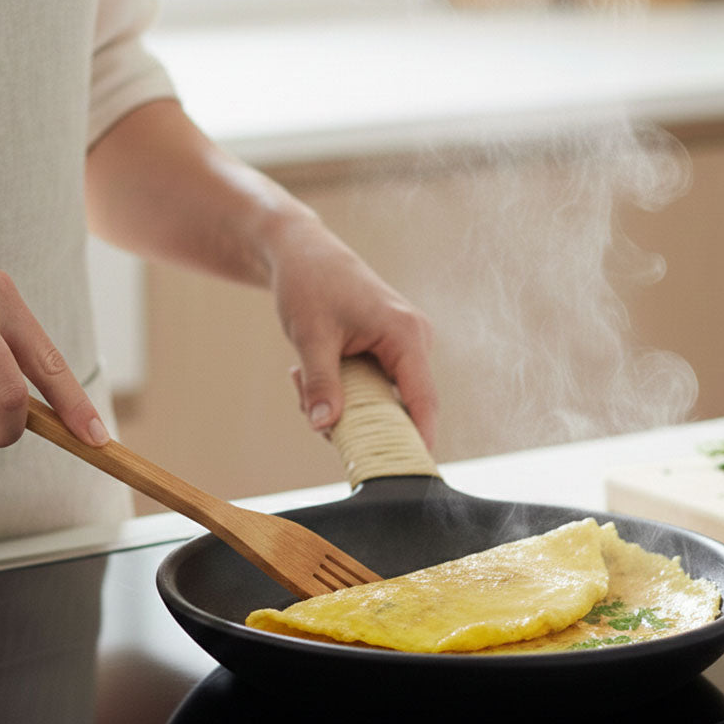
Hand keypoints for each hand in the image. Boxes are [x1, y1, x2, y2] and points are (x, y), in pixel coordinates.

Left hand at [267, 213, 437, 447]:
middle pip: (398, 406)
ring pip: (379, 399)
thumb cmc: (310, 285)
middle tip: (308, 404)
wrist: (302, 253)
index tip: (410, 471)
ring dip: (340, 400)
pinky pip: (371, 386)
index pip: (422, 400)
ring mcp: (403, 345)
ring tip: (301, 372)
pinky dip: (340, 387)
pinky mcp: (388, 349)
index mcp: (406, 334)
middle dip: (354, 417)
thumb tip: (324, 426)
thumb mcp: (310, 337)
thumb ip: (321, 383)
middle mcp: (414, 340)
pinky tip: (309, 367)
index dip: (418, 439)